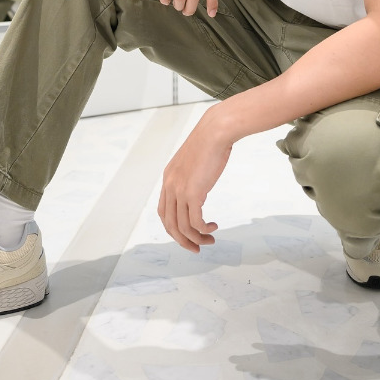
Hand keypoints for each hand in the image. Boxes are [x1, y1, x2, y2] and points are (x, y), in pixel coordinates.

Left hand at [158, 112, 229, 251]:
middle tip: (197, 248)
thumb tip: (199, 187)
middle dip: (182, 240)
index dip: (174, 227)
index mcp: (168, 178)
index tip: (188, 234)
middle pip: (169, 224)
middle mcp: (170, 185)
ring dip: (196, 239)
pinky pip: (195, 222)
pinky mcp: (193, 193)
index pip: (164, 211)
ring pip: (182, 227)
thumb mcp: (194, 161)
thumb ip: (191, 175)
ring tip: (209, 240)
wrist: (215, 131)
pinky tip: (213, 227)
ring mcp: (180, 190)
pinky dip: (203, 230)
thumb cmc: (210, 142)